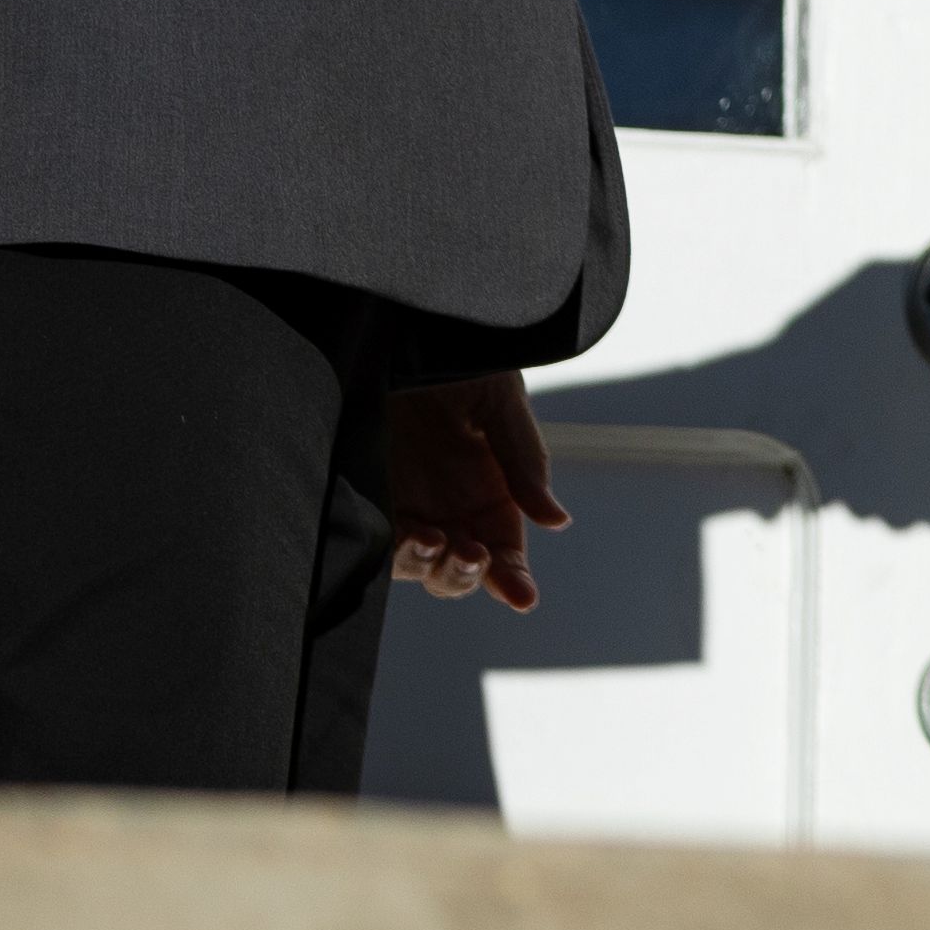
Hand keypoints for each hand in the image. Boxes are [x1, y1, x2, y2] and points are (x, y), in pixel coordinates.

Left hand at [385, 372, 564, 612]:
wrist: (400, 333)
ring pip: (422, 567)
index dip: (514, 580)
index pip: (506, 553)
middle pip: (462, 570)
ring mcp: (412, 506)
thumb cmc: (459, 361)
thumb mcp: (501, 404)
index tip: (522, 597)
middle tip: (473, 555)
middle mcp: (453, 509)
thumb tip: (557, 522)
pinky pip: (384, 542)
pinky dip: (399, 551)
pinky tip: (414, 535)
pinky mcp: (373, 497)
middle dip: (469, 575)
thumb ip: (525, 464)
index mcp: (494, 493)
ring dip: (433, 567)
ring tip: (435, 541)